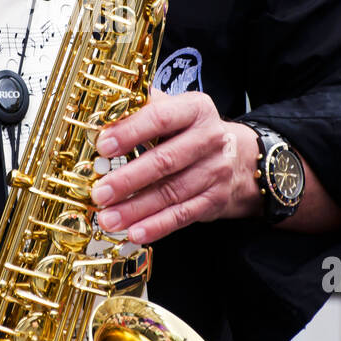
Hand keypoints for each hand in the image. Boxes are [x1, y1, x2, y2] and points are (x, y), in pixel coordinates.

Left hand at [90, 91, 262, 242]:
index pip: (161, 118)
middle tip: (100, 193)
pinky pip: (182, 215)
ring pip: (171, 193)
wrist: (239, 158)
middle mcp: (210, 138)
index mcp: (195, 109)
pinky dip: (157, 226)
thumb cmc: (191, 131)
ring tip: (108, 219)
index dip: (131, 132)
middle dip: (128, 179)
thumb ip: (144, 108)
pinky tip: (135, 233)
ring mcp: (215, 171)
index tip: (103, 146)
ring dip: (136, 209)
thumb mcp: (176, 110)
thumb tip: (103, 110)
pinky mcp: (215, 199)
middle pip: (165, 161)